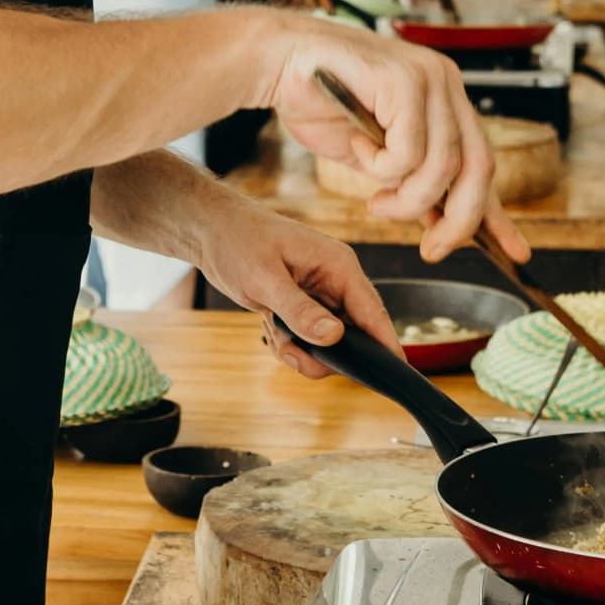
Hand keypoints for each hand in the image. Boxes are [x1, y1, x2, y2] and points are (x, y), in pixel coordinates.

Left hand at [188, 200, 397, 381]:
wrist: (210, 231)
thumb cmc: (238, 241)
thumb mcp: (265, 280)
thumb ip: (300, 310)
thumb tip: (335, 337)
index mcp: (338, 265)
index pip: (372, 311)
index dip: (385, 344)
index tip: (394, 373)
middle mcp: (335, 281)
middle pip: (352, 335)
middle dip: (323, 354)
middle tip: (291, 354)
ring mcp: (319, 294)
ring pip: (328, 342)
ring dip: (301, 350)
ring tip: (274, 335)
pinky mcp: (302, 305)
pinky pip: (308, 339)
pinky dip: (289, 344)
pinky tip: (269, 327)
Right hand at [248, 12, 505, 260]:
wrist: (276, 63)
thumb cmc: (320, 103)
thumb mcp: (378, 158)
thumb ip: (414, 182)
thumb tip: (446, 226)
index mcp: (446, 100)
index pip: (483, 162)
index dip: (497, 212)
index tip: (515, 251)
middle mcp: (446, 84)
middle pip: (477, 168)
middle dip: (457, 219)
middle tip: (431, 248)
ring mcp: (429, 77)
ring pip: (442, 166)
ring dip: (406, 199)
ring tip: (376, 199)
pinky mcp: (404, 78)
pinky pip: (407, 152)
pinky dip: (379, 167)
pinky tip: (357, 148)